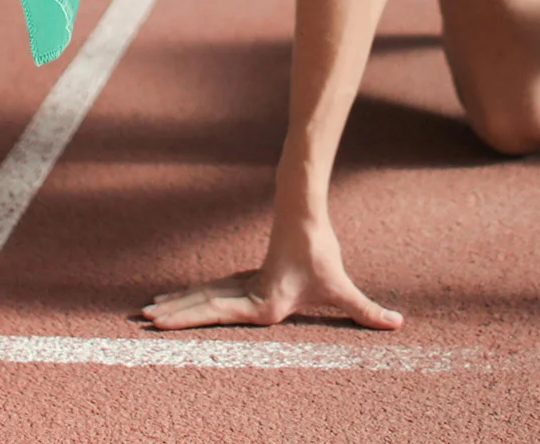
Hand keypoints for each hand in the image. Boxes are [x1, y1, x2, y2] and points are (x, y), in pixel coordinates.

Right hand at [141, 215, 401, 330]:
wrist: (303, 214)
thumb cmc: (321, 254)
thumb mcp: (344, 289)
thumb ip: (368, 311)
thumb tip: (400, 325)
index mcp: (262, 303)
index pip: (219, 313)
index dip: (188, 317)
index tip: (159, 320)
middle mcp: (246, 295)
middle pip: (202, 305)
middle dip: (172, 315)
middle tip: (139, 320)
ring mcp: (240, 285)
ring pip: (202, 298)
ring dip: (175, 306)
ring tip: (145, 313)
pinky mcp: (242, 281)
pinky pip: (209, 293)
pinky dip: (189, 300)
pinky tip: (172, 302)